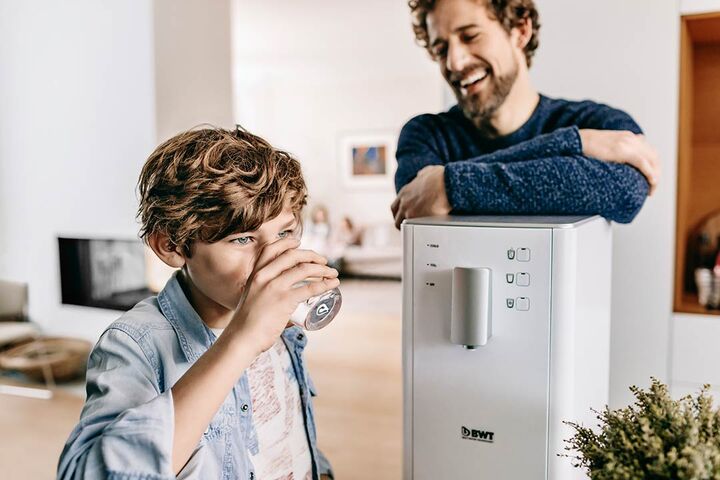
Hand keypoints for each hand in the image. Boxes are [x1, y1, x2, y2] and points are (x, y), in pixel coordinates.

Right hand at [229, 237, 339, 354]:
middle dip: (312, 255)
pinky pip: (309, 288)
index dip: (286, 242)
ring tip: (333, 273)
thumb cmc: (246, 324)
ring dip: (323, 269)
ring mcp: (274, 287)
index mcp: (255, 274)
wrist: (241, 339)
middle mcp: (264, 276)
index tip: (299, 242)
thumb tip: (280, 298)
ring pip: (304, 269)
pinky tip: (332, 284)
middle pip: (292, 256)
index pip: (270, 249)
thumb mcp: (251, 298)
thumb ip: (262, 292)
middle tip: (324, 261)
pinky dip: (324, 284)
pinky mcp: (284, 300)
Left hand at [390, 165, 450, 229]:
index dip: (399, 213)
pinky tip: (424, 232)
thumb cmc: (441, 177)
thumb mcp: (427, 171)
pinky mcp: (417, 220)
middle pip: (397, 219)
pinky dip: (419, 231)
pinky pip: (415, 229)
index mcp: (405, 192)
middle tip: (409, 227)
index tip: (403, 217)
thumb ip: (421, 175)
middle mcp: (404, 203)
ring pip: (404, 226)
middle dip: (402, 224)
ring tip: (417, 232)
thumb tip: (423, 175)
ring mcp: (409, 212)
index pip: (395, 207)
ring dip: (409, 229)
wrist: (446, 184)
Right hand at [579, 129, 660, 194]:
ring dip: (655, 175)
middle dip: (657, 171)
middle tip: (652, 186)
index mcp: (628, 136)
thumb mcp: (606, 146)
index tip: (650, 178)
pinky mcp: (623, 151)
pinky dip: (650, 173)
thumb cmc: (586, 146)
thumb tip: (621, 162)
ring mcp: (628, 143)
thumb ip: (616, 151)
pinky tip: (651, 182)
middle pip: (654, 155)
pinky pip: (643, 163)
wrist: (577, 141)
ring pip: (652, 160)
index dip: (653, 165)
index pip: (649, 150)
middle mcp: (631, 138)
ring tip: (651, 188)